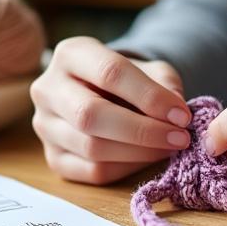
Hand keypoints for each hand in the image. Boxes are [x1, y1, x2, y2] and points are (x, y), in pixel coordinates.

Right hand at [31, 36, 191, 184]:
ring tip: (168, 147)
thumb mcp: (151, 70)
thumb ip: (165, 86)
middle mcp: (48, 88)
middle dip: (142, 130)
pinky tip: (147, 158)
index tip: (182, 115)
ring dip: (139, 152)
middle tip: (179, 138)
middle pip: (90, 114)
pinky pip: (92, 171)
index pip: (109, 72)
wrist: (105, 96)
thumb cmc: (131, 81)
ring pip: (91, 147)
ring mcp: (45, 126)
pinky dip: (127, 168)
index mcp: (71, 54)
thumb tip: (176, 114)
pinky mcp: (53, 158)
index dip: (149, 96)